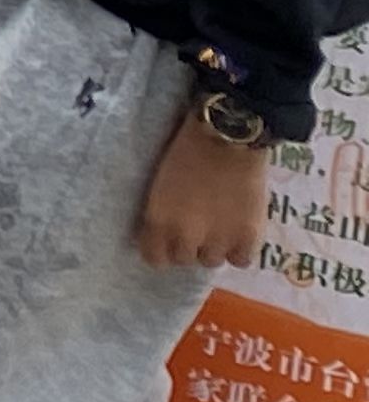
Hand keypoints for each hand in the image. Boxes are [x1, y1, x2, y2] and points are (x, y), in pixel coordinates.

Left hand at [136, 107, 272, 272]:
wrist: (226, 139)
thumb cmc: (186, 151)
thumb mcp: (160, 185)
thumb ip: (162, 215)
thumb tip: (165, 236)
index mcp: (158, 220)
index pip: (154, 258)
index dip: (160, 251)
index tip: (167, 242)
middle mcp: (185, 237)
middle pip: (184, 260)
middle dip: (188, 246)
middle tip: (196, 229)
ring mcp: (218, 240)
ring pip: (211, 261)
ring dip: (214, 248)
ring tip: (219, 228)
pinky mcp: (247, 238)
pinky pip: (240, 260)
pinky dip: (240, 250)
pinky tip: (238, 234)